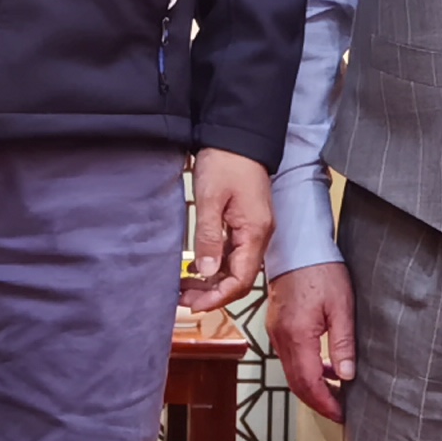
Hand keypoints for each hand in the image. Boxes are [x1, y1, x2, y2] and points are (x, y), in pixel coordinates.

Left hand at [185, 149, 274, 313]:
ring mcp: (253, 230)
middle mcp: (259, 235)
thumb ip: (209, 236)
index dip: (218, 297)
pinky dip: (214, 265)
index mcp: (255, 232)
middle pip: (239, 278)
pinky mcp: (246, 223)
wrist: (238, 136)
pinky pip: (233, 253)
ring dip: (211, 281)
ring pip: (235, 268)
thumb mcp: (211, 198)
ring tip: (184, 287)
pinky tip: (196, 267)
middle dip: (212, 293)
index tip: (194, 304)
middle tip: (182, 299)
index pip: (242, 280)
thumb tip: (206, 270)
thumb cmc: (227, 160)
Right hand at [267, 261, 354, 419]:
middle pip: (296, 384)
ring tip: (338, 392)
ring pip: (291, 373)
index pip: (308, 383)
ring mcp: (275, 332)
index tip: (342, 414)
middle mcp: (280, 337)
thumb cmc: (320, 269)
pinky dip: (305, 370)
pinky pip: (289, 357)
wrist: (296, 245)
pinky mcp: (277, 326)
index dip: (326, 404)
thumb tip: (347, 375)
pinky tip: (324, 368)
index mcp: (297, 335)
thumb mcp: (341, 306)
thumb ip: (343, 343)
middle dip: (319, 402)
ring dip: (312, 387)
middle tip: (341, 410)